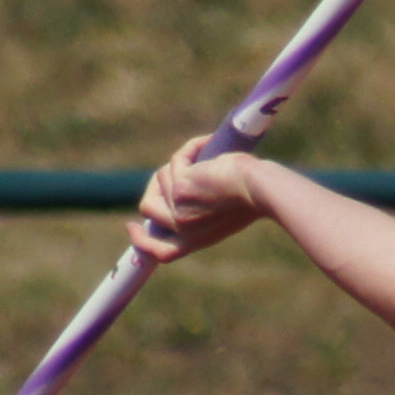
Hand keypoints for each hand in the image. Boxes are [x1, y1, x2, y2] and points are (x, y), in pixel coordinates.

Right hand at [127, 135, 266, 262]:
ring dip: (182, 164)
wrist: (264, 191)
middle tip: (175, 171)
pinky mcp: (180, 186)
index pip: (158, 251)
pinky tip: (208, 143)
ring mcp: (178, 209)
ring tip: (211, 160)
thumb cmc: (254, 199)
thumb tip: (177, 191)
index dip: (141, 239)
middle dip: (155, 186)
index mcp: (195, 241)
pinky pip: (176, 160)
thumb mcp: (223, 213)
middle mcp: (183, 229)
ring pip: (161, 179)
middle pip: (147, 208)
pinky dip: (192, 148)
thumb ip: (199, 211)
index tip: (131, 225)